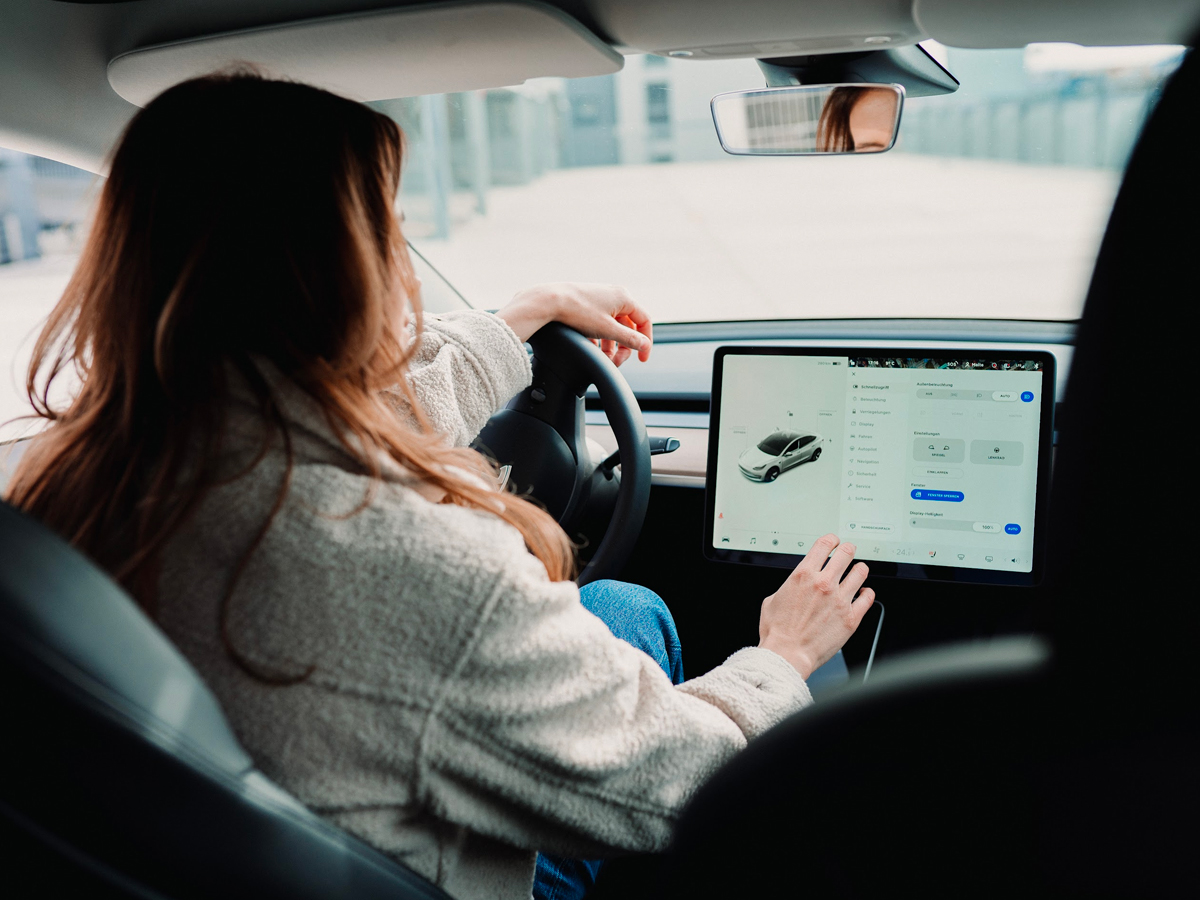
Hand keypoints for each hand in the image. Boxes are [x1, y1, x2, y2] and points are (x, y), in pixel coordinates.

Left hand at [495, 282, 651, 365]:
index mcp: (624, 298)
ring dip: (610, 345)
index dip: (645, 342)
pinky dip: (599, 337)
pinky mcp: (588, 304)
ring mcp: (601, 299)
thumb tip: (644, 345)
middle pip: (628, 326)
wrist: (549, 301)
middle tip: (616, 362)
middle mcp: (614, 296)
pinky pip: (600, 324)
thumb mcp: (607, 329)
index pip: (644, 321)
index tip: (642, 359)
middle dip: (623, 347)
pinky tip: (591, 347)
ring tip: (602, 358)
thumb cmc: (578, 311)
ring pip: (613, 327)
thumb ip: (629, 338)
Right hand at [757, 534, 874, 678]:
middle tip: (848, 552)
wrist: (787, 654)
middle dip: (848, 550)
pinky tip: (863, 594)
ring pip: (860, 572)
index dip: (831, 540)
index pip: (824, 545)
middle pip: (846, 553)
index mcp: (803, 575)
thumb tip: (795, 585)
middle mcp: (824, 583)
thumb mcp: (772, 599)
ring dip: (859, 569)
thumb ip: (789, 587)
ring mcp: (840, 599)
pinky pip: (868, 597)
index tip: (834, 542)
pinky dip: (867, 593)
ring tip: (858, 571)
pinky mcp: (851, 617)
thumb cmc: (778, 632)